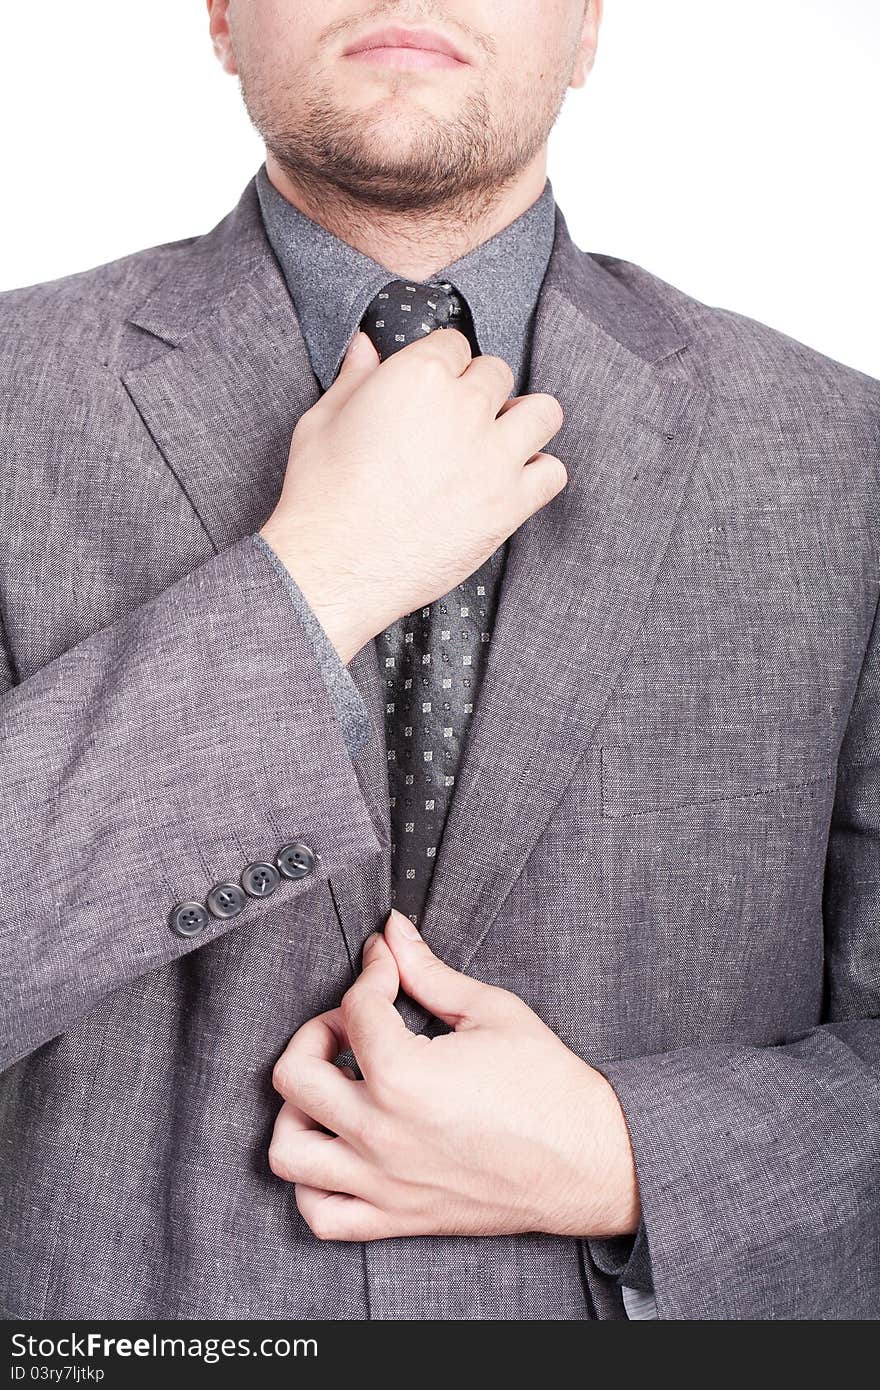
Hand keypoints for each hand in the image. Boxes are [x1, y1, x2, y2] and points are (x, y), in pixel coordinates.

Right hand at [258, 328, 565, 663]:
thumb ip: (354, 378)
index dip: (443, 365)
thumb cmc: (322, 495)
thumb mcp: (322, 421)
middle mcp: (465, 408)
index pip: (455, 343)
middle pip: (498, 374)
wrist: (335, 566)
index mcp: (420, 376)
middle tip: (458, 423)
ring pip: (543, 413)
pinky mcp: (509, 505)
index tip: (435, 388)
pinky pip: (553, 473)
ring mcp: (494, 457)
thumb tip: (366, 346)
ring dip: (524, 422)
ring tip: (498, 442)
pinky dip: (538, 475)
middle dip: (480, 392)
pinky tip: (510, 483)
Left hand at [268, 910, 639, 1241]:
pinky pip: (319, 1215)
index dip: (372, 972)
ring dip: (296, 1110)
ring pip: (288, 1151)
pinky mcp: (395, 1218)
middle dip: (316, 1033)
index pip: (355, 1008)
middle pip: (295, 1074)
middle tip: (351, 1025)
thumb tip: (393, 932)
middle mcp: (381, 1134)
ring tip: (332, 1088)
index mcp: (405, 1077)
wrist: (589, 1160)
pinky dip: (310, 1185)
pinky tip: (337, 1148)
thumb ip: (429, 970)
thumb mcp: (490, 1011)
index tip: (387, 965)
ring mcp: (383, 1182)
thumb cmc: (548, 1087)